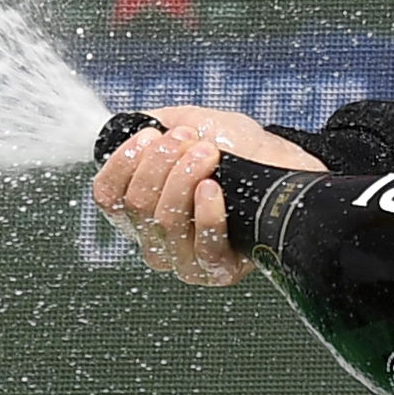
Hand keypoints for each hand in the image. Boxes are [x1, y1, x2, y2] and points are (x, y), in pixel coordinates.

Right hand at [89, 108, 324, 286]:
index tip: (149, 136)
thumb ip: (157, 123)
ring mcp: (185, 259)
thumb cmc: (239, 148)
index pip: (108, 196)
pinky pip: (202, 247)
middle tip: (190, 140)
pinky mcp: (217, 270)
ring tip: (208, 154)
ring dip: (184, 179)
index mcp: (140, 207)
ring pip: (165, 222)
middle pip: (137, 204)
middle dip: (161, 163)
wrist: (285, 165)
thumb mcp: (191, 124)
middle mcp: (156, 239)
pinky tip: (213, 188)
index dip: (122, 164)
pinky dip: (206, 214)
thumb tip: (135, 126)